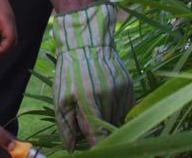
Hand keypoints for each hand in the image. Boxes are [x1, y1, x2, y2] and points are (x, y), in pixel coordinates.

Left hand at [0, 0, 15, 58]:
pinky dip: (3, 41)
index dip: (2, 50)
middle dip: (4, 52)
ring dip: (4, 47)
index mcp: (5, 17)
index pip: (10, 39)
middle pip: (14, 41)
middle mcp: (10, 18)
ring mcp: (9, 18)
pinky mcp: (5, 17)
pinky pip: (8, 32)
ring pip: (12, 37)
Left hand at [53, 1, 134, 149]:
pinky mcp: (130, 87)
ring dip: (108, 119)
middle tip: (86, 116)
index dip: (99, 146)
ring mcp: (122, 91)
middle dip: (98, 128)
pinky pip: (126, 109)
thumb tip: (71, 149)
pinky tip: (106, 99)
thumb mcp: (61, 98)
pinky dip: (116, 110)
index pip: (99, 135)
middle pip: (108, 127)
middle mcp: (109, 96)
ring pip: (118, 119)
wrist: (88, 44)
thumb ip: (66, 126)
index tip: (96, 150)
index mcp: (89, 100)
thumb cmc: (70, 72)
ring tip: (95, 103)